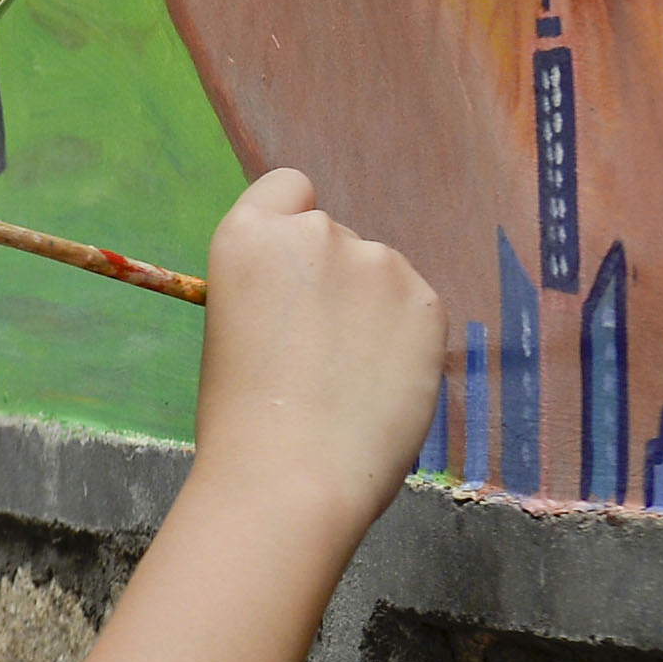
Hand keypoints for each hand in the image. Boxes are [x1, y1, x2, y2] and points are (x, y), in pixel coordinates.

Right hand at [190, 167, 445, 534]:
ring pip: (380, 274)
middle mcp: (316, 232)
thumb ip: (275, 290)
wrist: (292, 474)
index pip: (287, 187)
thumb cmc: (241, 416)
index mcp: (249, 235)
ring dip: (373, 308)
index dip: (292, 226)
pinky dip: (404, 337)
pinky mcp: (428, 299)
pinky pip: (416, 306)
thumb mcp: (234, 326)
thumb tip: (315, 300)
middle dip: (334, 279)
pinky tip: (384, 383)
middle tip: (320, 349)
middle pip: (336, 237)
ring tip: (354, 376)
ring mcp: (378, 262)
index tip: (293, 275)